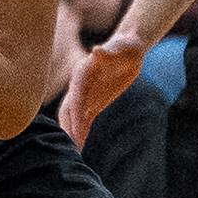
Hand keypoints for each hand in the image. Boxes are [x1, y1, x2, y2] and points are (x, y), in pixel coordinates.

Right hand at [58, 29, 146, 148]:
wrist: (129, 47)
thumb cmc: (125, 45)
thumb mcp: (121, 47)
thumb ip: (108, 51)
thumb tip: (96, 50)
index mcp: (83, 72)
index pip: (76, 97)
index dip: (75, 115)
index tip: (76, 133)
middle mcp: (80, 84)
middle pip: (69, 109)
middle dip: (68, 128)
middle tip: (69, 148)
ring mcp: (86, 93)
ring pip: (73, 115)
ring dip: (71, 131)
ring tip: (72, 151)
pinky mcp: (94, 100)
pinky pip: (85, 118)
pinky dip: (82, 130)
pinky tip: (80, 144)